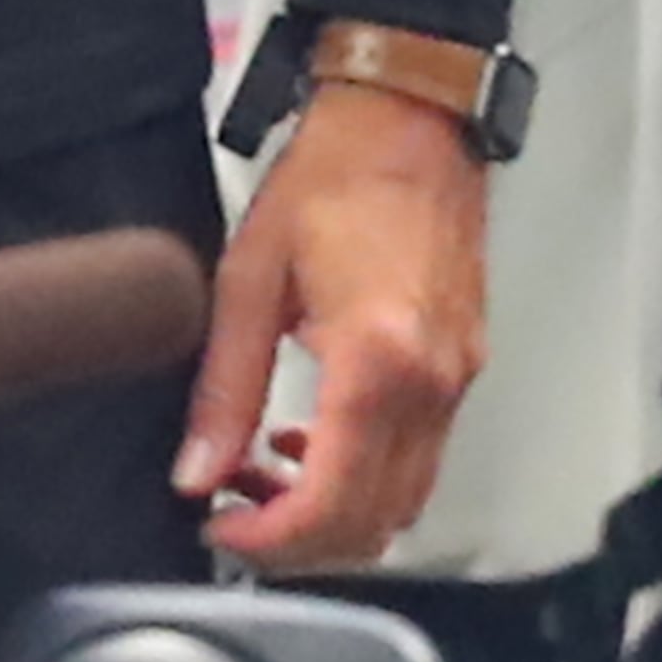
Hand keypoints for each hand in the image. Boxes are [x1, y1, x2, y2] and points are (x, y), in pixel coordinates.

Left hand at [178, 80, 490, 565]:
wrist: (411, 118)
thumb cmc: (333, 177)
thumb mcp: (250, 277)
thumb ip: (225, 387)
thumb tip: (196, 474)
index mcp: (377, 360)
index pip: (333, 504)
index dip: (270, 543)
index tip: (218, 531)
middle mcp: (431, 383)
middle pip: (375, 522)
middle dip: (299, 543)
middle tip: (234, 517)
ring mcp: (458, 380)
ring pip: (406, 501)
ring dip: (335, 515)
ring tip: (265, 478)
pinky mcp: (464, 368)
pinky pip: (422, 459)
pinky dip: (367, 479)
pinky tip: (312, 442)